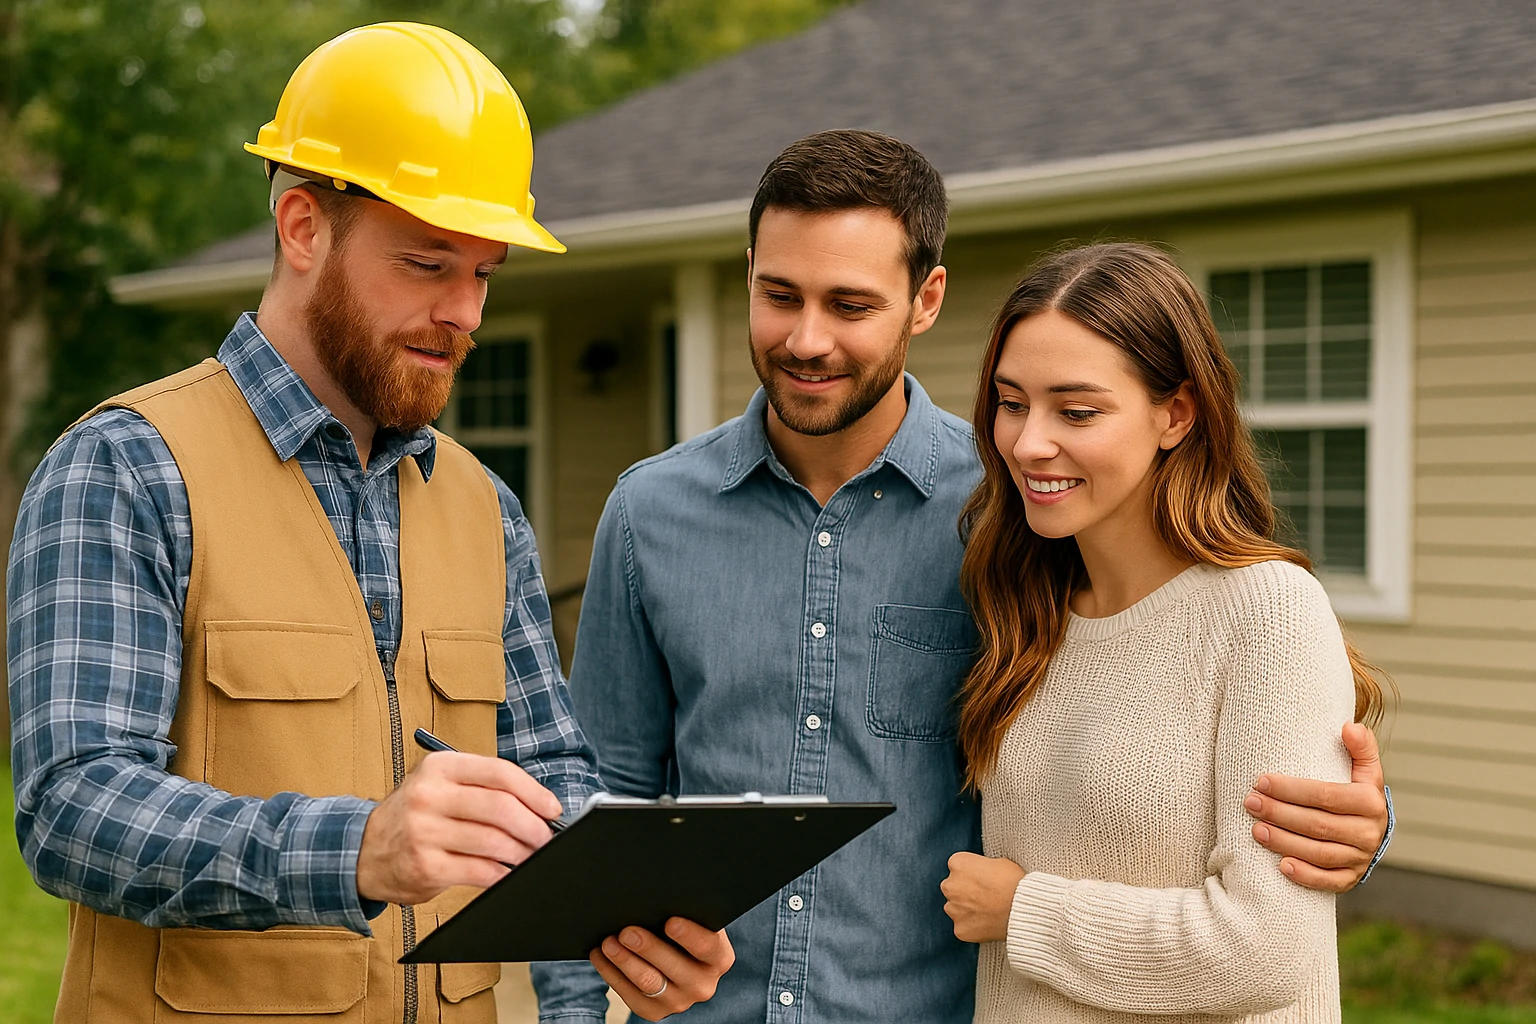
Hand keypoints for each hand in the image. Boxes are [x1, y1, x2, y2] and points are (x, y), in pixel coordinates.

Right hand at [355, 751, 562, 905]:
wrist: (362, 849)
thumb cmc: (414, 814)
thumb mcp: (439, 784)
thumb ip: (481, 788)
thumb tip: (536, 806)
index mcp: (440, 767)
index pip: (499, 773)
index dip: (534, 792)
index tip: (552, 808)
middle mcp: (430, 795)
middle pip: (500, 808)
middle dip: (534, 826)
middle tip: (546, 838)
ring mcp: (425, 831)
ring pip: (493, 841)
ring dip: (522, 853)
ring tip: (531, 856)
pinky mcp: (425, 866)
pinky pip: (479, 870)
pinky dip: (501, 874)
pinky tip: (508, 873)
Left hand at [590, 918, 733, 1020]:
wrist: (678, 959)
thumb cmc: (685, 929)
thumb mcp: (694, 921)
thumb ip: (685, 911)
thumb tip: (659, 894)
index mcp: (719, 958)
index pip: (707, 946)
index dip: (689, 935)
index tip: (670, 921)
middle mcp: (703, 985)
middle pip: (673, 967)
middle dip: (647, 947)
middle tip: (627, 931)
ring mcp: (679, 1002)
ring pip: (648, 982)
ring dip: (625, 960)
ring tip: (608, 942)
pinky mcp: (654, 1012)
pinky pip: (629, 995)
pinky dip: (612, 973)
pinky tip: (600, 955)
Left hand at [940, 852, 1024, 943]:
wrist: (1023, 908)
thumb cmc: (1015, 883)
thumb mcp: (998, 862)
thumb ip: (982, 867)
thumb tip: (982, 874)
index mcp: (958, 863)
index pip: (958, 866)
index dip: (972, 873)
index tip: (981, 879)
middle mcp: (950, 885)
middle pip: (952, 887)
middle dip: (965, 891)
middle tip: (985, 896)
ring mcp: (953, 909)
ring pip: (955, 908)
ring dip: (967, 909)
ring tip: (988, 911)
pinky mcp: (960, 929)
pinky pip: (963, 927)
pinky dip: (973, 927)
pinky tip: (988, 923)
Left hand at [1246, 722, 1387, 892]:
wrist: (1370, 827)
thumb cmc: (1356, 790)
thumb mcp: (1363, 767)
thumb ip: (1360, 746)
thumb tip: (1349, 727)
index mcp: (1371, 802)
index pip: (1326, 795)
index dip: (1292, 790)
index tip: (1262, 781)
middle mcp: (1370, 832)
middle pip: (1318, 824)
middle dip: (1280, 813)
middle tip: (1250, 802)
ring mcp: (1361, 858)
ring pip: (1319, 853)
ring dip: (1284, 842)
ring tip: (1256, 830)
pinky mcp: (1351, 878)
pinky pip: (1329, 881)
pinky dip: (1306, 875)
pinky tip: (1281, 865)